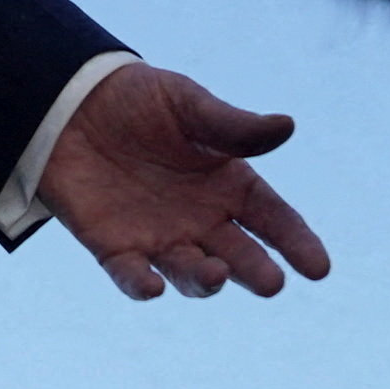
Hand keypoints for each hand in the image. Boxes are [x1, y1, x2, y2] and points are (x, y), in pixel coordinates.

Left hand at [37, 64, 332, 300]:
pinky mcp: (114, 247)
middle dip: (256, 272)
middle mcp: (202, 219)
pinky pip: (131, 275)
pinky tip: (152, 288)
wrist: (71, 102)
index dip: (297, 243)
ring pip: (190, 273)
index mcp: (229, 184)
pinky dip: (141, 285)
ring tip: (215, 274)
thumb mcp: (188, 105)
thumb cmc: (139, 100)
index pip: (273, 220)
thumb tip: (287, 126)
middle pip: (238, 257)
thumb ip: (232, 125)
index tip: (319, 268)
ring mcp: (160, 237)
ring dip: (204, 280)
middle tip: (271, 282)